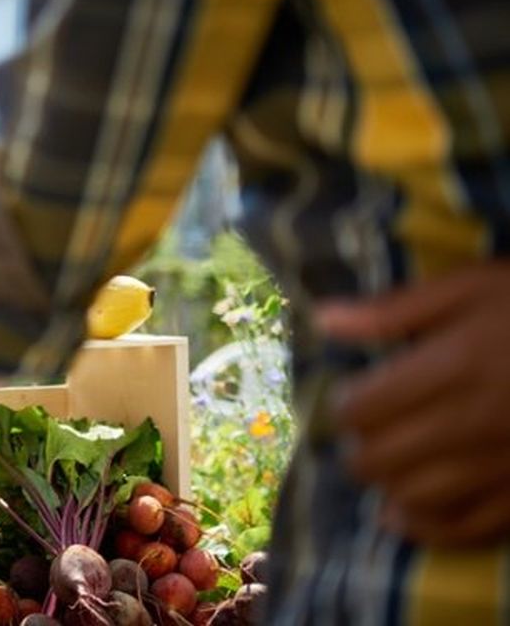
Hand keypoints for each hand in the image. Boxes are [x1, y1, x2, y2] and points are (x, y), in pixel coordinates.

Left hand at [316, 260, 509, 546]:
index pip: (366, 407)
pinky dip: (429, 528)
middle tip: (361, 436)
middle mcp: (475, 423)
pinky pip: (469, 527)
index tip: (349, 398)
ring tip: (382, 468)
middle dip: (358, 449)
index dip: (344, 406)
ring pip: (416, 497)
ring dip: (386, 486)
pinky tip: (404, 516)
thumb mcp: (470, 288)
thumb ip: (394, 311)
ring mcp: (505, 464)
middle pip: (383, 457)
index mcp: (455, 367)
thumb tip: (324, 320)